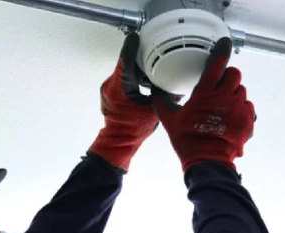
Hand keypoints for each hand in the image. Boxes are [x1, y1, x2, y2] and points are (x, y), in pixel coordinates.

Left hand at [88, 33, 158, 171]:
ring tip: (150, 67)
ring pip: (122, 72)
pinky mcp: (109, 94)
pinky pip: (120, 80)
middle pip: (124, 65)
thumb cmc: (133, 130)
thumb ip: (163, 96)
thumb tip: (176, 89)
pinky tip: (143, 81)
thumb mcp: (153, 111)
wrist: (117, 143)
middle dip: (137, 57)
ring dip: (135, 69)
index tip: (136, 37)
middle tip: (151, 50)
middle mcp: (111, 86)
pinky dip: (131, 78)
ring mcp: (108, 90)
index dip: (131, 48)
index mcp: (121, 87)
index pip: (125, 61)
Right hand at [153, 37, 255, 171]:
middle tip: (219, 86)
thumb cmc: (188, 140)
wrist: (207, 161)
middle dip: (227, 76)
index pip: (217, 64)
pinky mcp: (248, 119)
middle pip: (234, 74)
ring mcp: (239, 108)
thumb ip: (161, 102)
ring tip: (222, 106)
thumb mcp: (169, 120)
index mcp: (205, 93)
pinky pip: (248, 106)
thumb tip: (155, 90)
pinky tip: (229, 118)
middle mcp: (225, 97)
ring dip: (233, 94)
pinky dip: (240, 109)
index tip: (224, 43)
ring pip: (241, 90)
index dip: (222, 50)